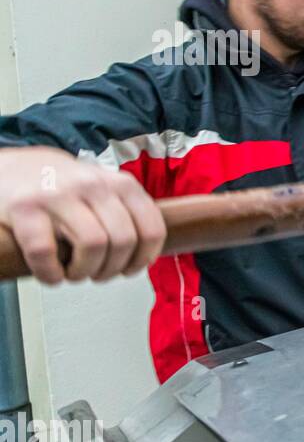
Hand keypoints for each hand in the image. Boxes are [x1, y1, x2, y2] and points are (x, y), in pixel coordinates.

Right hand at [0, 146, 165, 283]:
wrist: (12, 168)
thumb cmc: (63, 188)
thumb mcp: (105, 190)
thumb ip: (128, 213)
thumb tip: (147, 254)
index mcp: (120, 184)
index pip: (151, 229)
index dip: (143, 259)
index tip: (130, 269)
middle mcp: (93, 185)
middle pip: (123, 241)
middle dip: (112, 269)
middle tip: (97, 274)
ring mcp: (58, 194)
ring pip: (93, 245)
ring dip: (85, 271)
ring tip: (75, 273)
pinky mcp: (24, 207)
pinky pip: (45, 251)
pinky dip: (50, 273)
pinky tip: (51, 273)